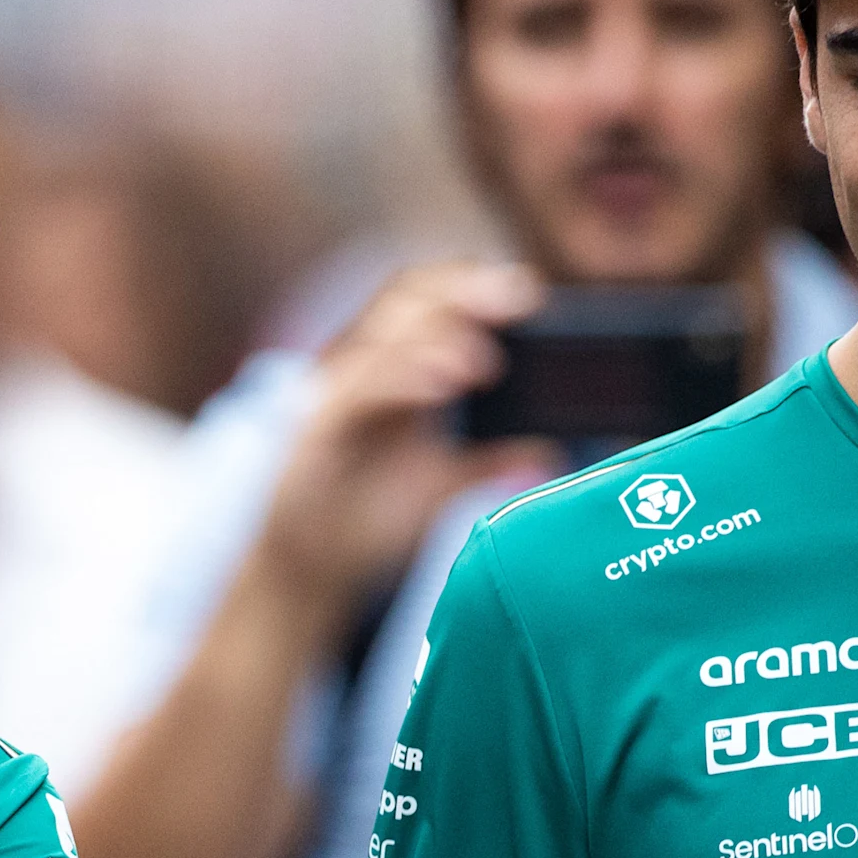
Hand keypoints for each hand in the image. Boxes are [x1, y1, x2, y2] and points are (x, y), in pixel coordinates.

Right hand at [251, 260, 551, 613]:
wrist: (305, 572)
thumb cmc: (365, 520)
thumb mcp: (439, 488)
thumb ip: (488, 463)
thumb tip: (552, 452)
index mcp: (393, 370)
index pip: (430, 301)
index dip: (476, 285)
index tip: (530, 292)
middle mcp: (361, 369)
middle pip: (408, 299)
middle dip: (466, 290)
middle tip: (520, 297)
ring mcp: (335, 394)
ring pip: (383, 335)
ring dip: (439, 336)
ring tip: (486, 359)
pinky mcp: (316, 428)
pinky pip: (359, 389)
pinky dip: (402, 379)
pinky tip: (443, 386)